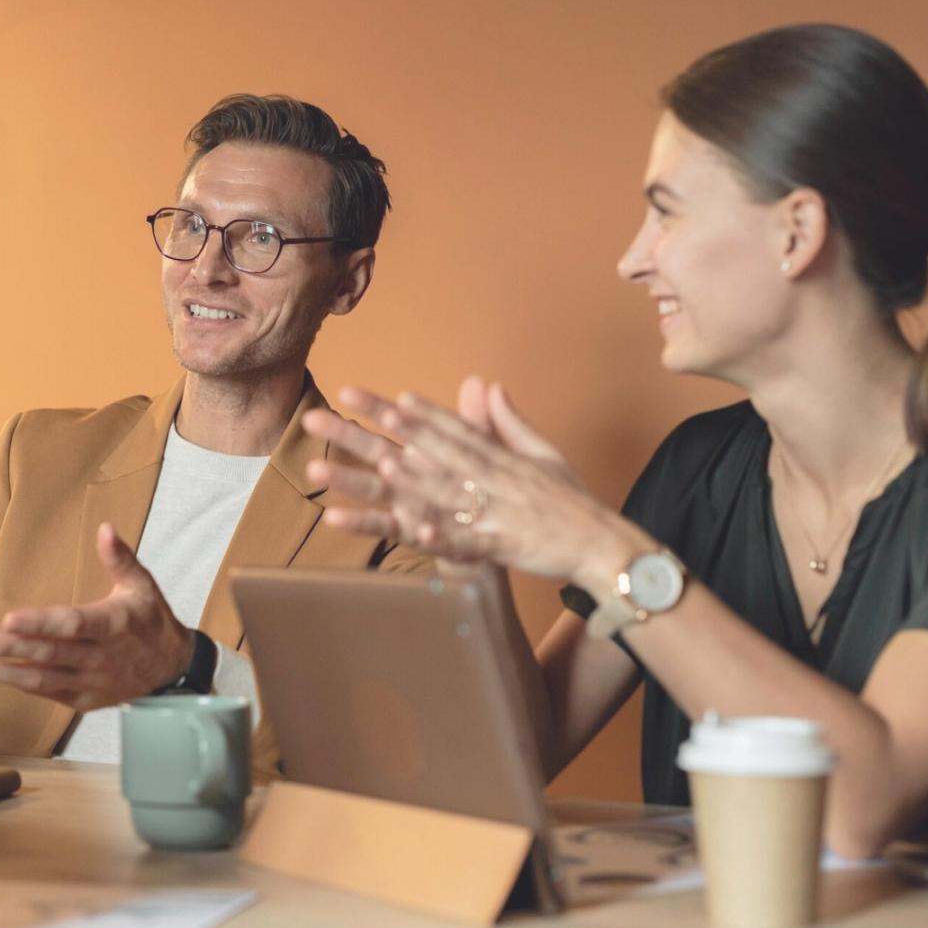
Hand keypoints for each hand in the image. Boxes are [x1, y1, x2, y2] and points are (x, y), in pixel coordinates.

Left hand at [0, 522, 194, 708]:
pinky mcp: (83, 700)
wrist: (173, 669)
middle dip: (5, 648)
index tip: (8, 619)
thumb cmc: (151, 620)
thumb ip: (120, 558)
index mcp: (114, 624)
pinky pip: (44, 692)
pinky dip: (15, 683)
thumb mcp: (142, 585)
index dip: (40, 624)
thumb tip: (105, 528)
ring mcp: (90, 682)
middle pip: (46, 654)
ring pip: (39, 679)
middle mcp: (100, 657)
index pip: (72, 625)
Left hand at [307, 376, 642, 585]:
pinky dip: (434, 533)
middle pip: (419, 450)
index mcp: (493, 454)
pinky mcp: (498, 543)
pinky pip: (460, 540)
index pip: (440, 425)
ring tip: (343, 467)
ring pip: (430, 491)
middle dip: (370, 433)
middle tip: (324, 417)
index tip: (362, 393)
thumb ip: (507, 421)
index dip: (399, 410)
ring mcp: (490, 508)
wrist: (603, 542)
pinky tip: (408, 527)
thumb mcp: (540, 452)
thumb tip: (485, 384)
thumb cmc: (569, 501)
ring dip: (387, 481)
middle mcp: (487, 475)